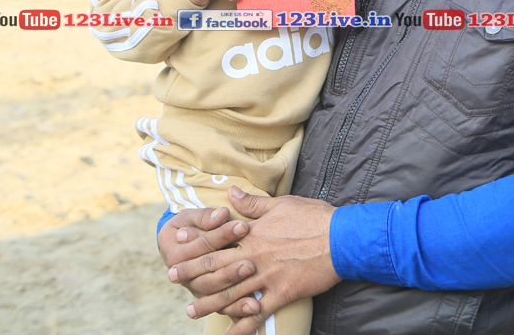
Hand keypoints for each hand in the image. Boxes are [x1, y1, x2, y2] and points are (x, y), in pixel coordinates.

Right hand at [158, 206, 259, 299]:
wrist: (184, 241)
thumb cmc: (192, 224)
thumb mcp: (193, 216)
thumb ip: (207, 216)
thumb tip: (222, 214)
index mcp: (175, 254)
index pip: (202, 244)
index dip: (222, 235)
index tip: (244, 226)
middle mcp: (183, 277)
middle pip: (208, 272)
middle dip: (230, 267)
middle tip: (250, 262)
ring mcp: (197, 290)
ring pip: (215, 292)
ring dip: (235, 289)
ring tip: (253, 281)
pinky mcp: (210, 302)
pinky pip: (224, 309)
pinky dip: (238, 310)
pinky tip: (255, 307)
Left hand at [170, 187, 339, 333]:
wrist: (341, 239)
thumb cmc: (313, 217)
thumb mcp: (281, 204)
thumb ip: (253, 203)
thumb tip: (231, 192)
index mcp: (254, 233)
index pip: (218, 237)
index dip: (197, 239)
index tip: (178, 241)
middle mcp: (255, 256)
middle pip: (216, 266)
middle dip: (192, 272)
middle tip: (172, 276)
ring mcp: (266, 277)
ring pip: (230, 293)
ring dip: (208, 302)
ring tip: (191, 309)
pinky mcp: (280, 294)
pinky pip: (256, 314)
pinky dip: (241, 326)